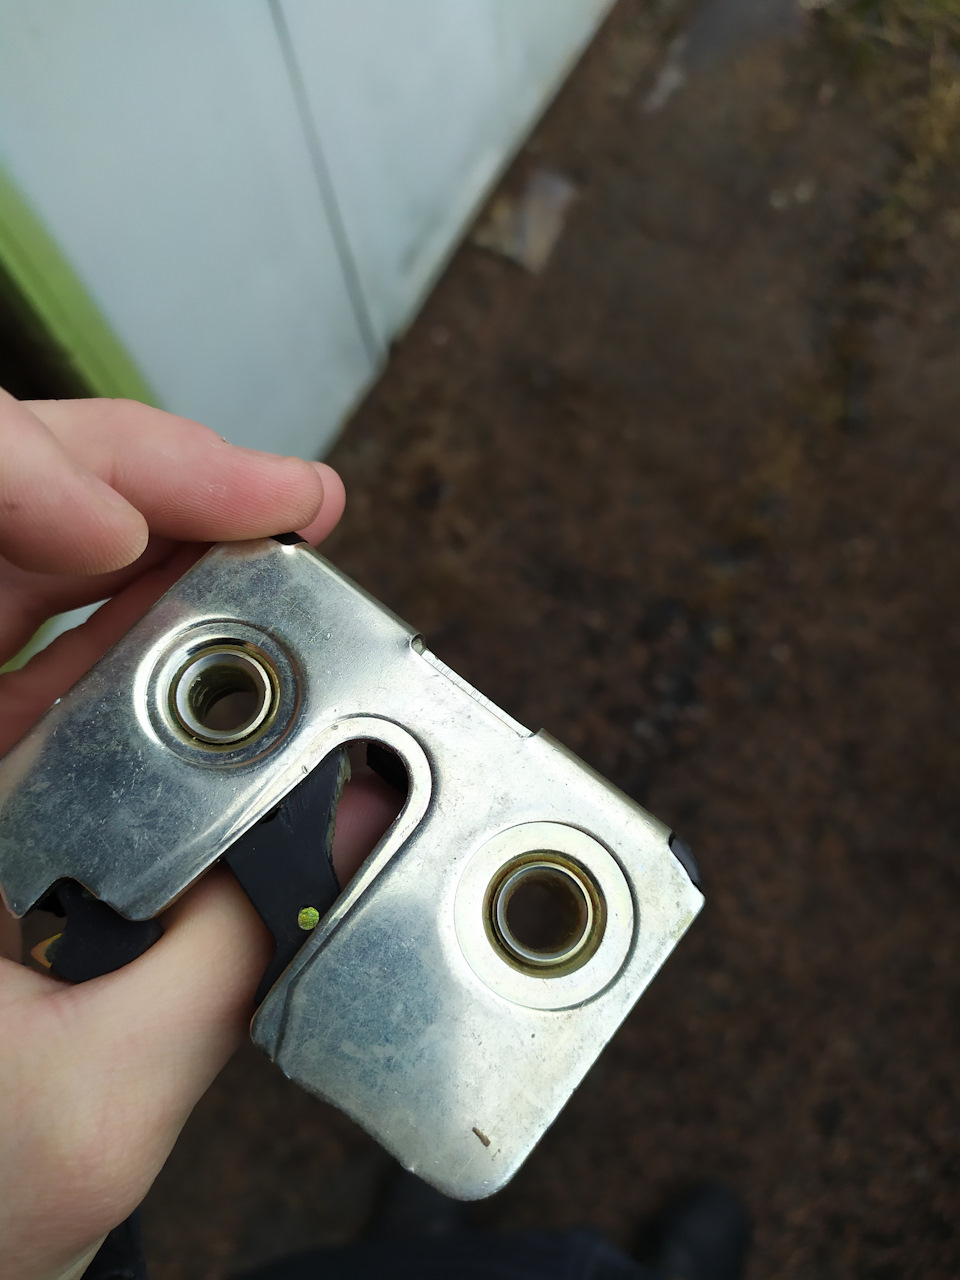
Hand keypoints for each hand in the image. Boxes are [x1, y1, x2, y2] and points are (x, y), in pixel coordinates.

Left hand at [0, 393, 394, 1279]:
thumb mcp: (86, 1108)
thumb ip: (227, 960)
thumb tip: (345, 826)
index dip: (9, 487)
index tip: (119, 531)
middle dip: (130, 479)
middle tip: (269, 495)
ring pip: (31, 570)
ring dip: (159, 525)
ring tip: (271, 521)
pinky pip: (63, 653)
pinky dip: (155, 614)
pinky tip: (231, 606)